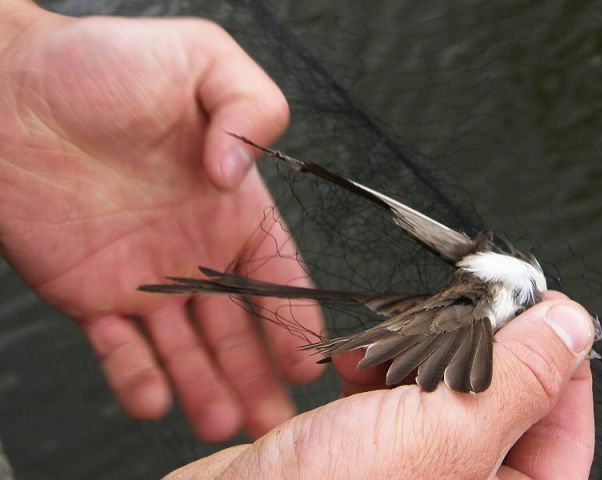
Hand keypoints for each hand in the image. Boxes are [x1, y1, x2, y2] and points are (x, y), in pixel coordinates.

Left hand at [0, 3, 322, 440]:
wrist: (10, 86)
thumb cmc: (108, 64)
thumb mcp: (206, 59)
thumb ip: (251, 110)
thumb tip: (235, 177)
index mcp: (232, 206)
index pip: (275, 273)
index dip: (293, 317)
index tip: (308, 361)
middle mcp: (195, 250)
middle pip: (236, 327)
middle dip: (257, 374)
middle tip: (272, 419)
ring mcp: (143, 277)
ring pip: (184, 348)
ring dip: (205, 388)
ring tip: (220, 424)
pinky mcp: (89, 293)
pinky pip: (117, 347)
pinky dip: (135, 377)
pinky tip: (154, 402)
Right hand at [165, 293, 595, 478]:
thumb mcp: (443, 435)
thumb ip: (516, 379)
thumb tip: (572, 326)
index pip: (562, 429)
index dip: (556, 360)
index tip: (536, 302)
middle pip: (499, 400)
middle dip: (473, 347)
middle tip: (457, 302)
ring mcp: (410, 465)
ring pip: (442, 387)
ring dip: (418, 349)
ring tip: (393, 335)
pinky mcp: (363, 443)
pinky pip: (393, 391)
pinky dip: (378, 362)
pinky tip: (356, 354)